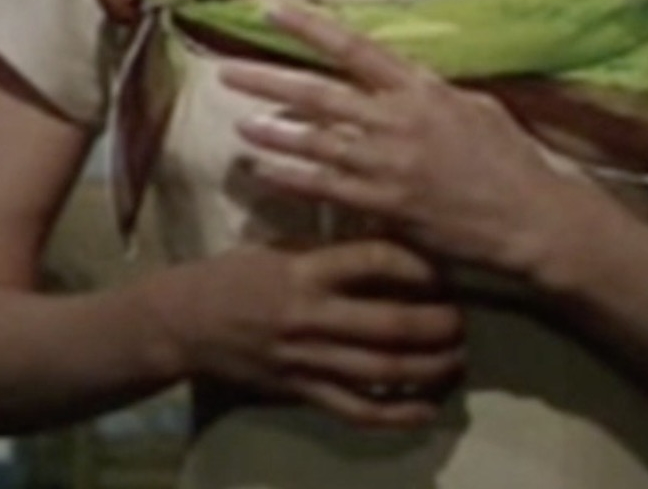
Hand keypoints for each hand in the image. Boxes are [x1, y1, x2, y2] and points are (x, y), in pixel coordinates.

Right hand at [149, 237, 464, 429]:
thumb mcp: (287, 245)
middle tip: (464, 319)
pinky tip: (426, 410)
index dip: (422, 265)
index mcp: (309, 268)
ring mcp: (306, 359)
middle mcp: (311, 315)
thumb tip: (398, 234)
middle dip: (437, 323)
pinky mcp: (299, 392)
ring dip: (428, 368)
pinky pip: (354, 410)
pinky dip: (395, 414)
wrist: (183, 322)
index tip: (449, 267)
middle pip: (390, 323)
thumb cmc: (241, 272)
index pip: (378, 260)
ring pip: (380, 371)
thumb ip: (338, 248)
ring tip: (457, 359)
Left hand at [224, 5, 575, 280]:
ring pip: (315, 142)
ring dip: (272, 132)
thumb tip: (405, 83)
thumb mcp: (476, 107)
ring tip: (236, 123)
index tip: (273, 10)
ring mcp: (388, 164)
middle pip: (321, 94)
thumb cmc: (510, 158)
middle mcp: (399, 120)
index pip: (356, 48)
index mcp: (422, 88)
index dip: (311, 29)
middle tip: (226, 72)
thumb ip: (433, 94)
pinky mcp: (385, 204)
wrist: (528, 214)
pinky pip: (326, 188)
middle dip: (269, 81)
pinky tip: (264, 171)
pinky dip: (291, 177)